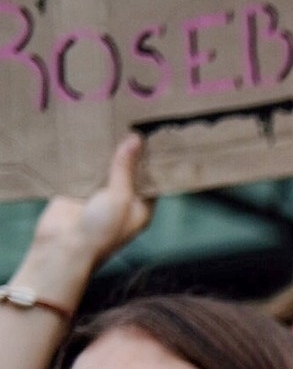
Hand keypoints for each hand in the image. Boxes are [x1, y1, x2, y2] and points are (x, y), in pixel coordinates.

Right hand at [29, 135, 153, 274]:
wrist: (62, 247)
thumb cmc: (99, 231)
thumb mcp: (119, 197)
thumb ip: (125, 169)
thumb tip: (136, 140)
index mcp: (141, 208)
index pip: (151, 180)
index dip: (151, 160)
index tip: (153, 135)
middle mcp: (122, 201)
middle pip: (127, 171)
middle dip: (127, 152)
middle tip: (130, 120)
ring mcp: (98, 195)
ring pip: (104, 168)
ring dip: (104, 151)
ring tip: (108, 121)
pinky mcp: (76, 189)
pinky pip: (82, 169)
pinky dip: (83, 156)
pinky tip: (85, 135)